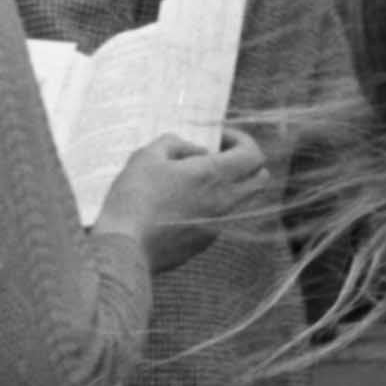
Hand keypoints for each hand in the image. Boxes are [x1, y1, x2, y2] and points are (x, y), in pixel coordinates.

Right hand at [97, 130, 267, 269]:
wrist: (125, 247)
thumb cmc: (133, 197)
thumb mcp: (147, 156)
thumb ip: (174, 143)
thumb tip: (192, 149)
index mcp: (213, 175)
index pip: (254, 154)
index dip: (241, 140)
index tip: (218, 138)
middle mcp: (224, 202)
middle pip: (260, 179)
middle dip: (245, 163)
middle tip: (216, 157)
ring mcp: (218, 225)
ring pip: (243, 201)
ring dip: (230, 185)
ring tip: (195, 181)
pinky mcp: (205, 243)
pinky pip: (221, 219)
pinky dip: (211, 206)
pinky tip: (180, 205)